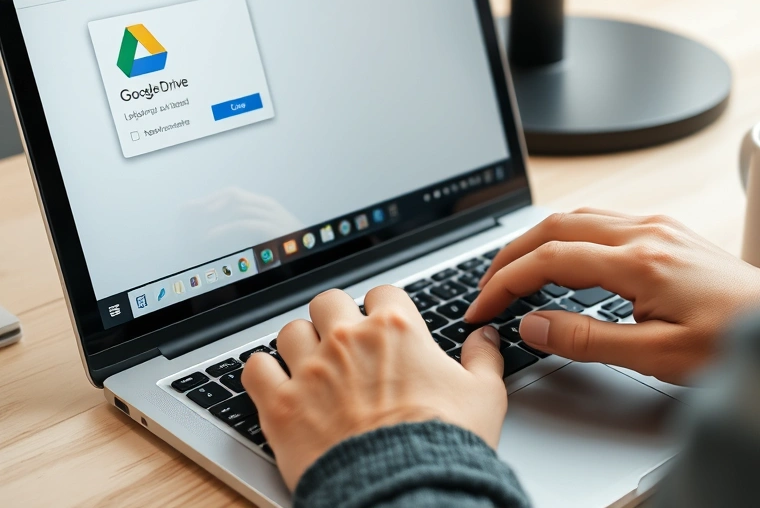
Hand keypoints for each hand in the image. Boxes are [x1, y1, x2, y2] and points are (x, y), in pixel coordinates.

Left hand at [242, 286, 506, 489]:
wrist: (405, 489)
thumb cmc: (445, 444)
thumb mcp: (484, 396)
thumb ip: (483, 358)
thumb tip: (484, 337)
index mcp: (396, 329)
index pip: (382, 293)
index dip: (384, 310)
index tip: (385, 327)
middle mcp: (348, 340)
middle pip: (328, 301)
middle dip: (336, 318)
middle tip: (344, 342)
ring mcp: (310, 370)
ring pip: (290, 331)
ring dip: (299, 344)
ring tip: (310, 365)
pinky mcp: (281, 404)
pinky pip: (254, 368)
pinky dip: (262, 372)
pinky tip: (275, 382)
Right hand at [464, 209, 759, 383]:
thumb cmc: (735, 342)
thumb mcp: (657, 355)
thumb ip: (588, 339)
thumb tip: (533, 324)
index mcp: (640, 261)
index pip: (550, 258)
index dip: (506, 281)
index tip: (482, 306)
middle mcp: (647, 232)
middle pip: (556, 226)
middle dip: (511, 254)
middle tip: (486, 287)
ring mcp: (659, 227)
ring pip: (578, 217)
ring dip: (538, 240)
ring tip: (515, 271)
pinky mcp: (669, 232)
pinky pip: (603, 220)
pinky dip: (567, 235)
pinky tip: (564, 257)